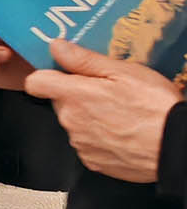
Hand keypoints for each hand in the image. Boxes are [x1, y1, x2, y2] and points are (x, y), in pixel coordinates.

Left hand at [25, 39, 181, 182]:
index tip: (62, 72)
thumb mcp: (123, 72)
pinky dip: (99, 137)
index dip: (46, 75)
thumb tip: (57, 48)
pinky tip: (121, 131)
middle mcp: (70, 122)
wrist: (176, 146)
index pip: (35, 83)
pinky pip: (86, 143)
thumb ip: (84, 60)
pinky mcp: (91, 161)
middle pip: (58, 102)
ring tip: (119, 112)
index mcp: (74, 96)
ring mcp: (80, 144)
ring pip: (73, 123)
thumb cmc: (155, 107)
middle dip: (76, 94)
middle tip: (106, 90)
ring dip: (88, 116)